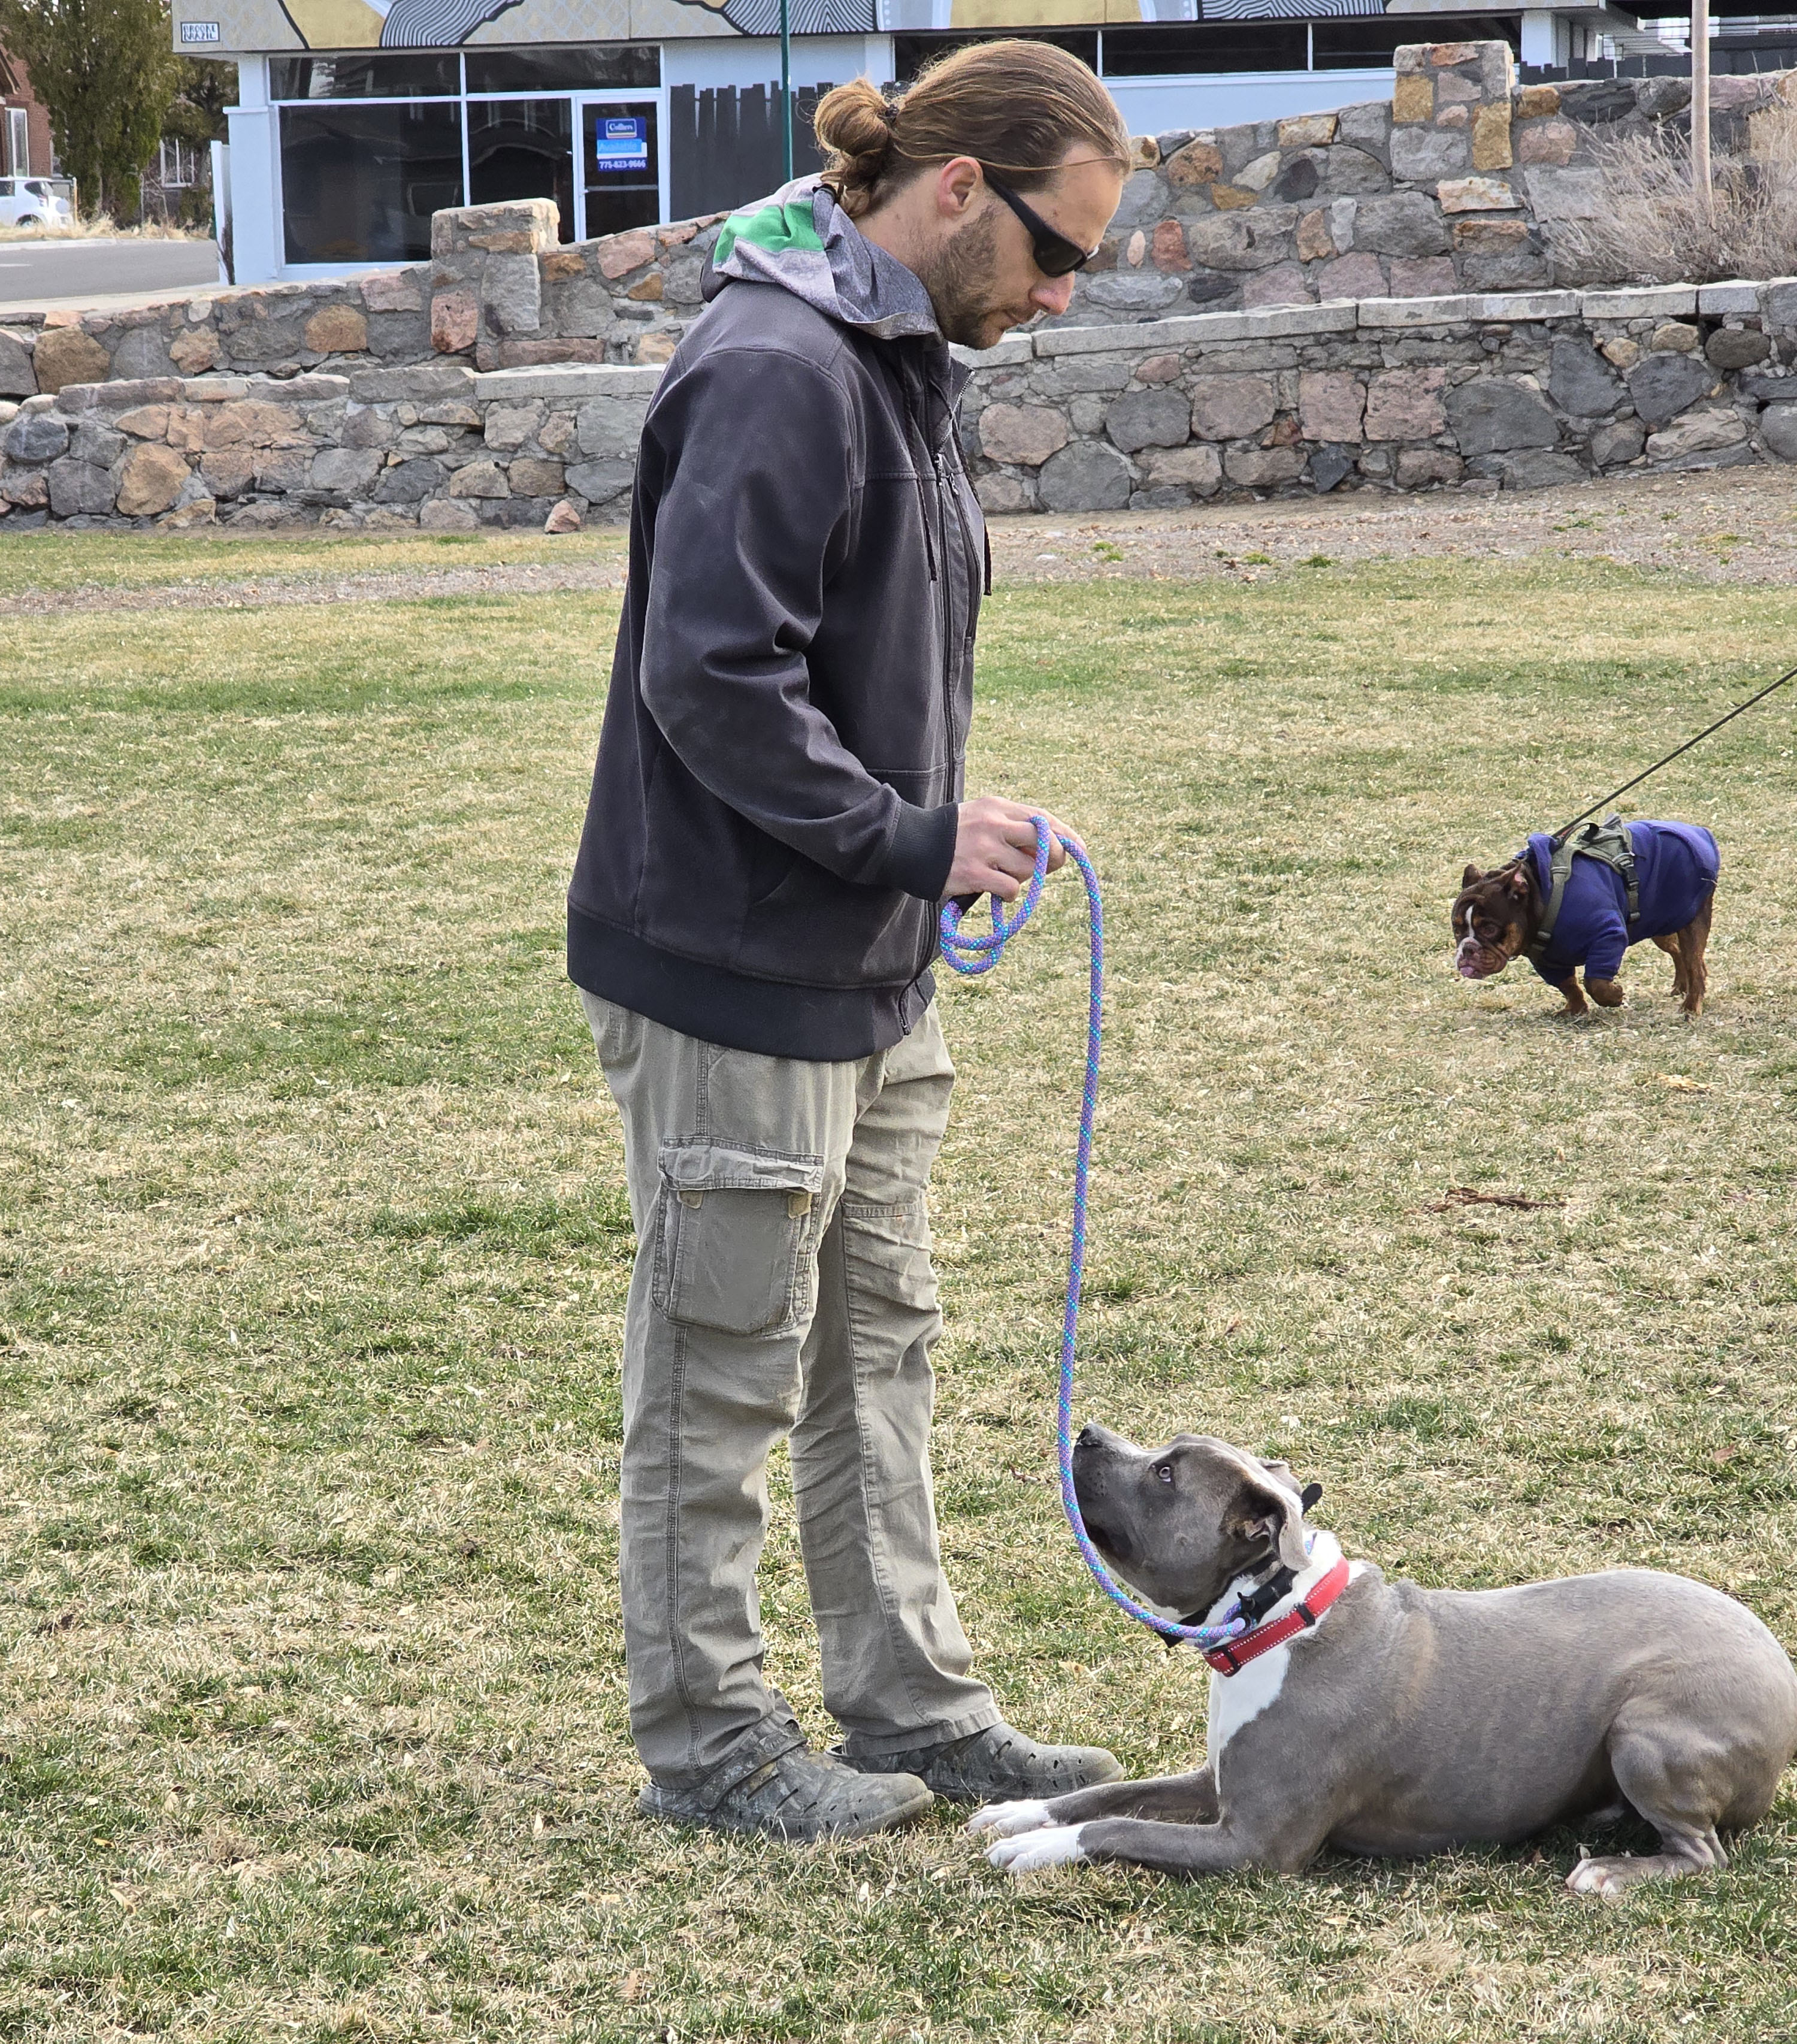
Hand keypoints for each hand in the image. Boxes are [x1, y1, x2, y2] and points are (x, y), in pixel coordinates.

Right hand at [945, 796, 1081, 901]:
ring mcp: (984, 849)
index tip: (1079, 848)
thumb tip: (1050, 848)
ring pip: (1027, 869)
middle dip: (1053, 858)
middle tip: (1046, 868)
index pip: (1042, 818)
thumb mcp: (981, 817)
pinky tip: (992, 888)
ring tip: (1000, 875)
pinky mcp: (974, 874)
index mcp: (997, 807)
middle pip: (1044, 841)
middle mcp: (993, 824)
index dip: (1065, 835)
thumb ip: (1011, 826)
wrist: (908, 845)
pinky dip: (1008, 893)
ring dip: (1021, 877)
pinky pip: (1011, 888)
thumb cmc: (950, 835)